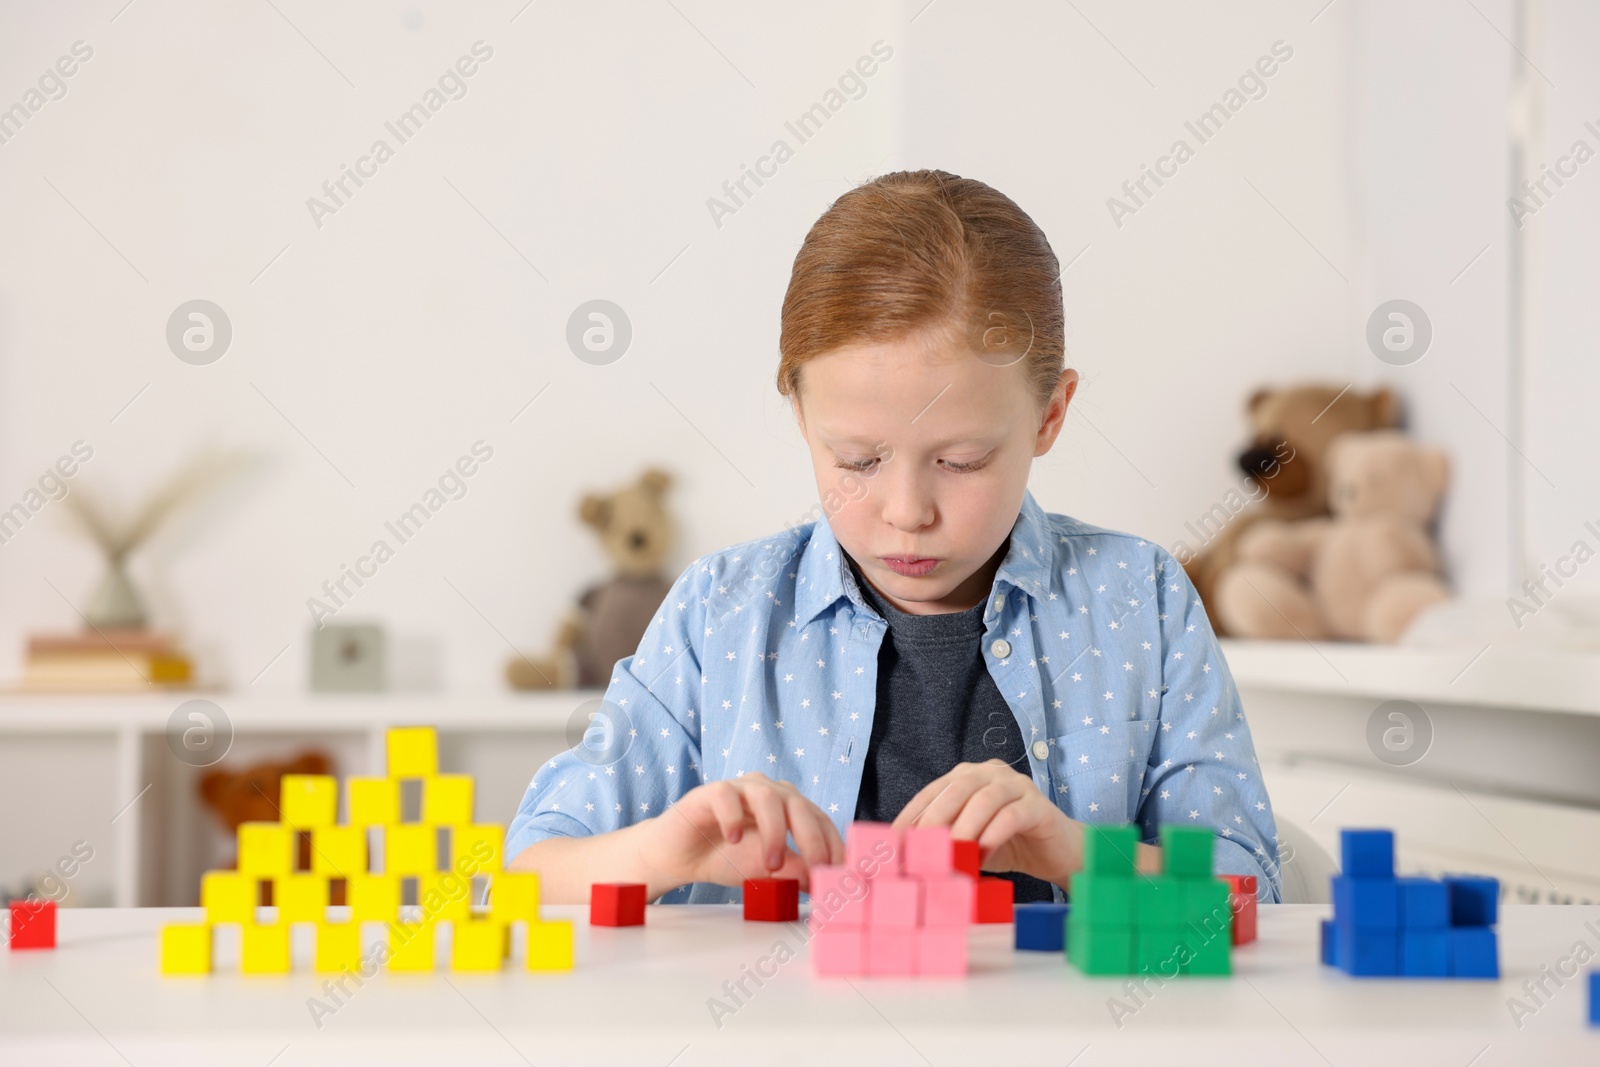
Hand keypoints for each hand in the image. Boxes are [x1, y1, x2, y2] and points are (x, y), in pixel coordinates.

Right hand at [637, 773, 844, 894]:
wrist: (680, 858)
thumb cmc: (726, 858)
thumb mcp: (768, 871)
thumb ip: (795, 871)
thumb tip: (823, 881)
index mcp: (787, 806)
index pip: (818, 818)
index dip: (832, 843)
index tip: (840, 872)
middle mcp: (767, 791)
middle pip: (798, 804)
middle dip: (811, 838)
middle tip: (815, 868)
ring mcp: (739, 788)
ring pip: (767, 796)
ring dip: (775, 832)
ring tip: (771, 864)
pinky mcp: (710, 792)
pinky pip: (726, 794)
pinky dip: (734, 816)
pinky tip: (733, 837)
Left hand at [892, 760, 1083, 888]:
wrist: (1057, 853)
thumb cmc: (1007, 845)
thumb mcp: (969, 842)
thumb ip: (944, 840)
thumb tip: (905, 857)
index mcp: (968, 776)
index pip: (931, 792)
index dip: (910, 816)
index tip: (891, 842)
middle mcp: (990, 773)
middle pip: (955, 790)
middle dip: (933, 820)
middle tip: (919, 849)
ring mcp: (1017, 785)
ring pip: (983, 800)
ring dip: (963, 829)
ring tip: (950, 855)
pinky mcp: (1038, 805)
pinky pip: (1012, 815)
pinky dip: (993, 835)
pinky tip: (982, 855)